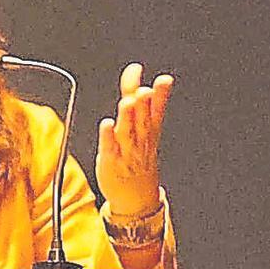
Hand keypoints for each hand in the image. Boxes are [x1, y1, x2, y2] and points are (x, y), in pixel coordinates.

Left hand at [95, 62, 172, 218]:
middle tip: (143, 92)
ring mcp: (125, 151)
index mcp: (149, 130)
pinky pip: (109, 148)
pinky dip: (108, 137)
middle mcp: (139, 140)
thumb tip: (136, 70)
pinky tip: (106, 124)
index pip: (157, 109)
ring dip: (128, 117)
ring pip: (128, 133)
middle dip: (144, 105)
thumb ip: (137, 97)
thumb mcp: (144, 127)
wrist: (136, 197)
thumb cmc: (138, 158)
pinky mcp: (110, 161)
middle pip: (143, 120)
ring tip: (127, 102)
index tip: (163, 81)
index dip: (161, 95)